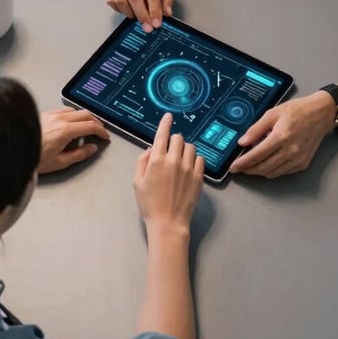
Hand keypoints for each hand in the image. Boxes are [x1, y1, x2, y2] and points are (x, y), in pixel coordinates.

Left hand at [38, 108, 109, 173]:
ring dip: (84, 116)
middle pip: (85, 114)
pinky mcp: (44, 115)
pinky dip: (72, 114)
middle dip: (96, 121)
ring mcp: (51, 115)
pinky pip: (63, 110)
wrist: (13, 151)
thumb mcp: (60, 162)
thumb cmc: (33, 158)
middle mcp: (59, 119)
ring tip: (86, 126)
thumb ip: (79, 154)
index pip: (90, 126)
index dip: (101, 131)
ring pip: (74, 110)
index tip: (105, 136)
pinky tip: (71, 122)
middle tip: (100, 129)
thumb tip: (91, 149)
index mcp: (65, 130)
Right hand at [133, 113, 203, 232]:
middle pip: (178, 138)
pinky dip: (194, 159)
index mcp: (157, 160)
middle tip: (170, 150)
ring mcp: (188, 168)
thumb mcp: (137, 182)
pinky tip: (189, 167)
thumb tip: (151, 148)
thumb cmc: (149, 204)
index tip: (169, 116)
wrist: (168, 222)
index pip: (162, 134)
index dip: (165, 123)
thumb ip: (142, 161)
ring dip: (184, 149)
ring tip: (180, 160)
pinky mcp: (199, 176)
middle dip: (173, 140)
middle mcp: (174, 160)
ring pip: (190, 147)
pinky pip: (200, 158)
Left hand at [229, 92, 336, 177]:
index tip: (233, 167)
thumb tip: (242, 142)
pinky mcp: (303, 163)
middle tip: (239, 168)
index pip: (257, 155)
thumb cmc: (298, 111)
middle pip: (263, 167)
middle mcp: (290, 150)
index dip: (243, 163)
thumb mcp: (273, 113)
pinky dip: (272, 170)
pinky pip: (283, 172)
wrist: (321, 114)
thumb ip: (256, 128)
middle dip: (248, 170)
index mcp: (281, 136)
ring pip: (272, 173)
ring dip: (259, 172)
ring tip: (250, 166)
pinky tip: (267, 163)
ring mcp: (298, 159)